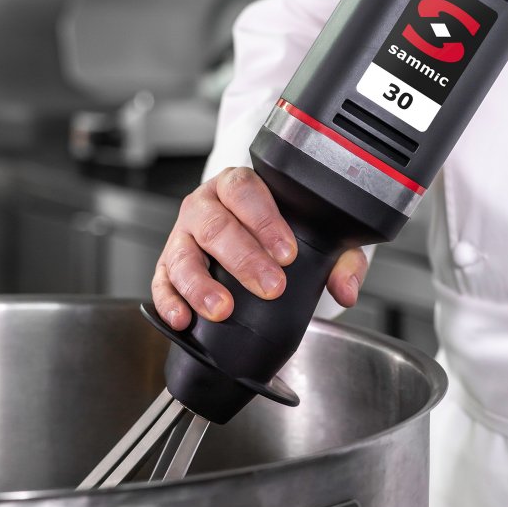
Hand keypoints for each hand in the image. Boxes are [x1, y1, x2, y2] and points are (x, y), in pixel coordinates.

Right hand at [152, 167, 368, 329]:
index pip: (246, 192)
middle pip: (215, 225)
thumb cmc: (281, 231)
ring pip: (184, 255)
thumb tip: (346, 290)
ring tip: (223, 310)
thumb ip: (339, 258)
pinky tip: (184, 320)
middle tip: (270, 285)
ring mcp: (182, 236)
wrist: (251, 236)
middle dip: (244, 258)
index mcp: (239, 186)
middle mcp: (205, 205)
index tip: (287, 253)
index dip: (265, 221)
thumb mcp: (317, 238)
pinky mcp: (167, 266)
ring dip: (201, 285)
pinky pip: (161, 283)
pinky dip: (170, 302)